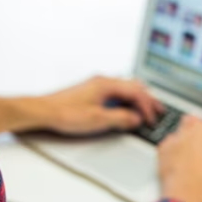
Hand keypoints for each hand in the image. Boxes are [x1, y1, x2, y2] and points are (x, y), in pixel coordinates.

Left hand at [31, 76, 163, 133]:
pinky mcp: (91, 91)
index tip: (152, 119)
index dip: (147, 106)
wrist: (43, 111)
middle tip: (158, 110)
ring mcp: (96, 85)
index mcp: (107, 84)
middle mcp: (103, 81)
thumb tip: (136, 119)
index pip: (136, 92)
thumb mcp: (98, 119)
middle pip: (133, 86)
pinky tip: (126, 107)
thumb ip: (121, 119)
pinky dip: (127, 98)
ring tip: (146, 108)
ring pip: (125, 88)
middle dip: (147, 99)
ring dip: (137, 98)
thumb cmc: (65, 113)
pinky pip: (116, 91)